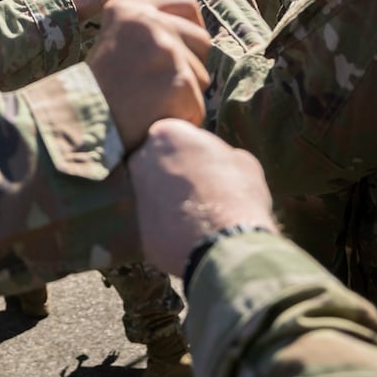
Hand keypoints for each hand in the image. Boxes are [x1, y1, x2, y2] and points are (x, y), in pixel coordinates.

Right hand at [87, 0, 210, 148]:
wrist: (77, 126)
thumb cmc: (98, 90)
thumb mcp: (116, 40)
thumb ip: (149, 28)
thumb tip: (195, 29)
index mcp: (129, 7)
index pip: (187, 5)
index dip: (190, 31)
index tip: (176, 52)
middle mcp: (148, 21)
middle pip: (202, 40)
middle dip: (190, 66)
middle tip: (156, 87)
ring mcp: (164, 50)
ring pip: (203, 76)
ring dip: (184, 97)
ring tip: (149, 105)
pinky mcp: (179, 82)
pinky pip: (197, 105)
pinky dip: (181, 119)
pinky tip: (154, 120)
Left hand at [127, 120, 275, 275]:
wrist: (226, 243)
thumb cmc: (237, 194)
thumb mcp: (240, 160)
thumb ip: (217, 153)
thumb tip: (214, 161)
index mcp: (164, 133)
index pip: (175, 135)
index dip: (194, 151)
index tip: (207, 164)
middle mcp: (140, 159)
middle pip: (157, 162)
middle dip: (173, 173)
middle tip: (199, 189)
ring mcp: (135, 194)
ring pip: (152, 193)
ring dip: (168, 200)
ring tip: (196, 215)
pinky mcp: (137, 228)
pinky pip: (154, 223)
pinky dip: (168, 228)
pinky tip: (190, 235)